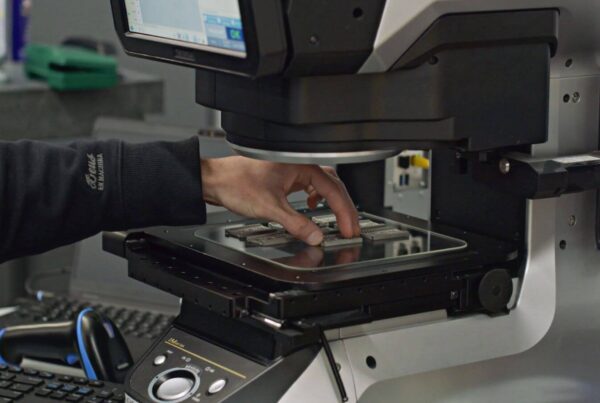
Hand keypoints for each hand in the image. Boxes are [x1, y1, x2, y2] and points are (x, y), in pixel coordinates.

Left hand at [201, 156, 359, 245]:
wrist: (216, 179)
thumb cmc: (237, 183)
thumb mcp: (270, 208)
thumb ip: (296, 223)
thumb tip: (315, 236)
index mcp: (302, 166)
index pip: (334, 190)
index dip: (344, 213)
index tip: (350, 229)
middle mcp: (300, 165)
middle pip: (334, 186)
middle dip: (344, 209)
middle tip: (350, 228)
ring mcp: (293, 170)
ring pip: (323, 185)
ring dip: (333, 203)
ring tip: (338, 220)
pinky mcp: (286, 176)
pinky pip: (310, 186)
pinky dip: (317, 198)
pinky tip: (312, 207)